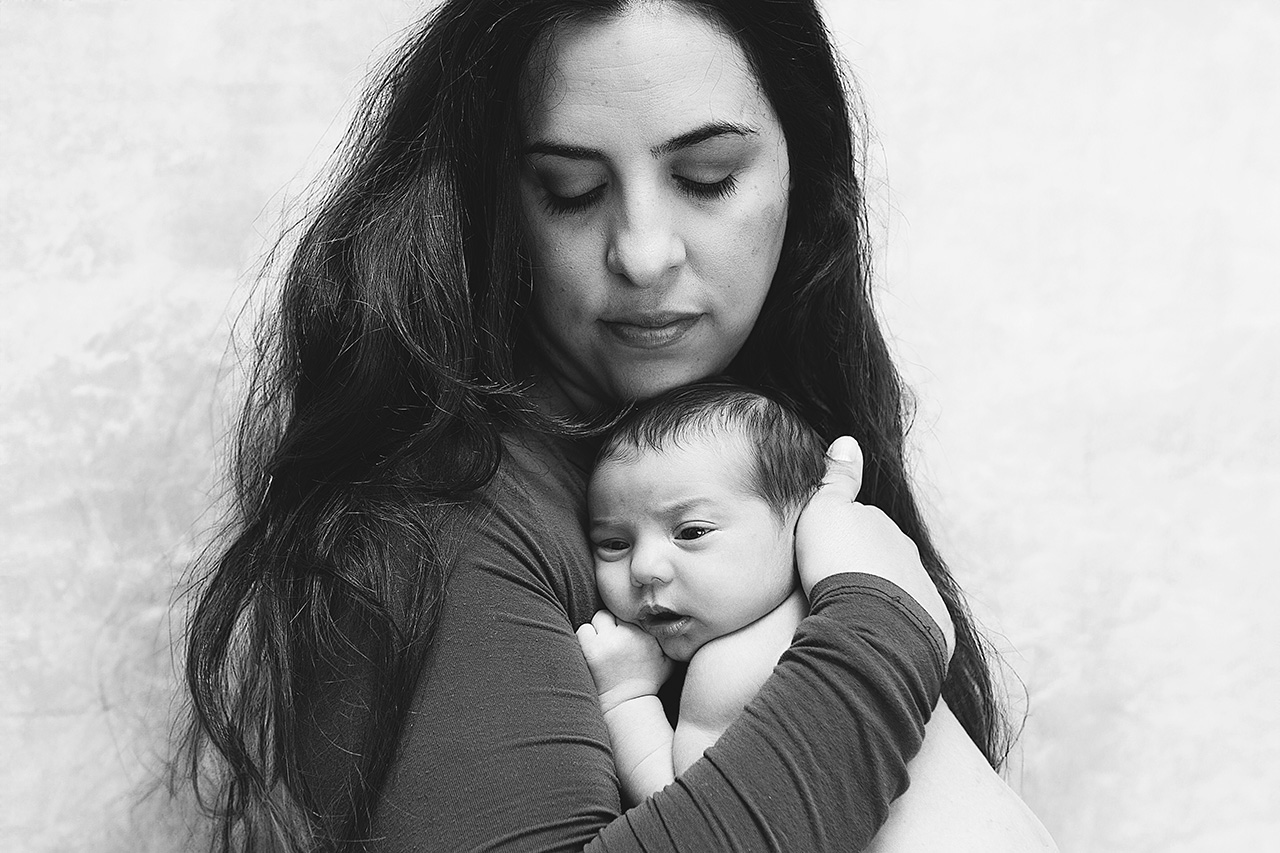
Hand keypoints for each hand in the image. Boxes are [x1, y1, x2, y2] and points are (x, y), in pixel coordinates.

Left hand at [576, 610, 673, 712]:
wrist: (628, 703)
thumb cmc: (648, 682)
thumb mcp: (668, 661)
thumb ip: (671, 641)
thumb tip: (675, 624)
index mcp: (645, 634)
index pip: (630, 611)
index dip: (626, 622)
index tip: (626, 633)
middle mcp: (627, 635)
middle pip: (613, 612)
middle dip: (612, 623)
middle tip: (613, 637)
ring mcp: (607, 642)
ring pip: (597, 618)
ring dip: (598, 629)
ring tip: (602, 643)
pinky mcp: (591, 650)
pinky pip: (583, 630)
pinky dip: (585, 637)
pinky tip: (591, 649)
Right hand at [795, 436, 954, 656]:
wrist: (869, 623)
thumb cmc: (837, 565)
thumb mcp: (824, 512)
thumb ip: (837, 479)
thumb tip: (848, 441)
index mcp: (883, 529)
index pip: (864, 528)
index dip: (842, 541)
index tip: (824, 556)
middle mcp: (908, 557)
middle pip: (885, 560)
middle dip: (866, 570)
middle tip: (836, 590)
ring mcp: (924, 594)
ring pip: (900, 593)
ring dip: (881, 602)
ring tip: (853, 619)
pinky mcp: (932, 629)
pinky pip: (914, 626)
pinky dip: (898, 629)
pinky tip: (875, 639)